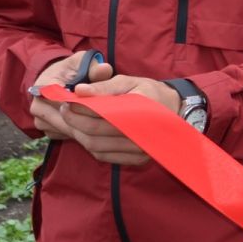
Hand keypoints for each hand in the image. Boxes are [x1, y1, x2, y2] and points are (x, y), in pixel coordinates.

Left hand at [30, 54, 181, 165]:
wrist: (178, 111)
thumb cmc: (151, 93)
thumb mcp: (130, 82)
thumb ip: (104, 87)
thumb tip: (78, 91)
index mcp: (139, 111)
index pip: (99, 114)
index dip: (78, 109)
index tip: (66, 101)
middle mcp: (141, 135)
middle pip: (94, 134)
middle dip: (74, 122)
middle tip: (64, 111)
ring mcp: (140, 150)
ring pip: (97, 147)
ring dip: (79, 136)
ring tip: (73, 122)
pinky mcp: (138, 159)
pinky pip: (105, 156)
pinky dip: (91, 146)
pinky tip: (87, 134)